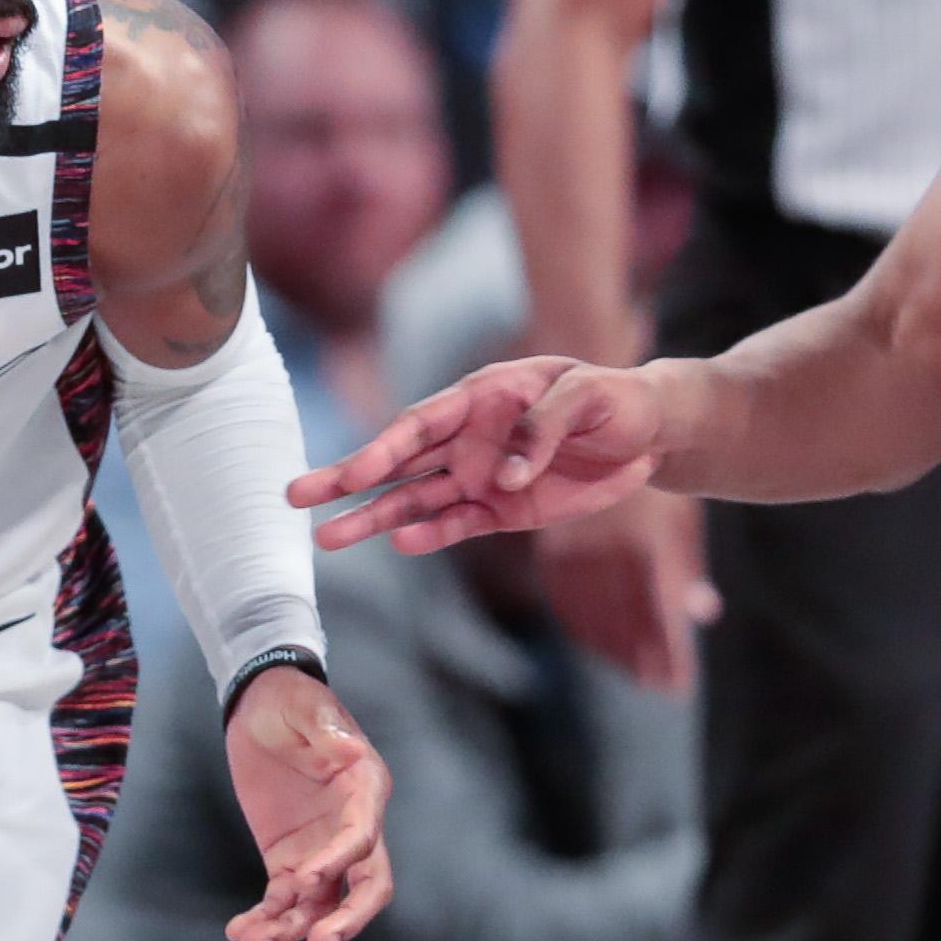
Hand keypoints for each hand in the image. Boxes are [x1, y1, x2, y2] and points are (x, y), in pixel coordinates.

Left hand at [221, 665, 392, 940]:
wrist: (260, 704)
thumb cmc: (289, 700)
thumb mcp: (304, 706)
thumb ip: (324, 728)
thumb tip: (350, 750)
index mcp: (363, 789)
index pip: (362, 838)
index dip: (339, 862)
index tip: (305, 877)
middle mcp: (351, 827)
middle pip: (365, 887)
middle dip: (346, 920)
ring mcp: (321, 849)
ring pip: (320, 904)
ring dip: (292, 928)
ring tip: (252, 938)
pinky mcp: (289, 859)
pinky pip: (283, 900)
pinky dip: (266, 919)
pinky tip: (240, 931)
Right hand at [292, 358, 669, 555]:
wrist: (647, 432)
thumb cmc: (613, 399)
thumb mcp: (587, 396)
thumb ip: (543, 428)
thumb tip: (501, 478)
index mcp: (480, 397)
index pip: (420, 424)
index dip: (383, 448)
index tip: (352, 473)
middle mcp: (467, 437)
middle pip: (397, 460)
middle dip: (346, 479)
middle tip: (294, 496)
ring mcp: (479, 476)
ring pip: (414, 498)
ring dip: (373, 517)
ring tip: (327, 538)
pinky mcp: (501, 510)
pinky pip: (456, 524)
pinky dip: (429, 536)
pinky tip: (400, 544)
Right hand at [536, 489, 721, 692]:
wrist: (597, 434)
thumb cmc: (653, 480)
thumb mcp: (678, 515)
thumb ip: (688, 566)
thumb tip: (705, 614)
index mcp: (646, 542)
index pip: (658, 612)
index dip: (668, 650)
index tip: (679, 682)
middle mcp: (608, 550)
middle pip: (627, 620)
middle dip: (646, 657)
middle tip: (661, 687)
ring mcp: (576, 551)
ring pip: (594, 616)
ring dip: (616, 650)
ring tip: (638, 675)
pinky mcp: (552, 549)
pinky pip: (566, 600)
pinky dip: (584, 628)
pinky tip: (600, 644)